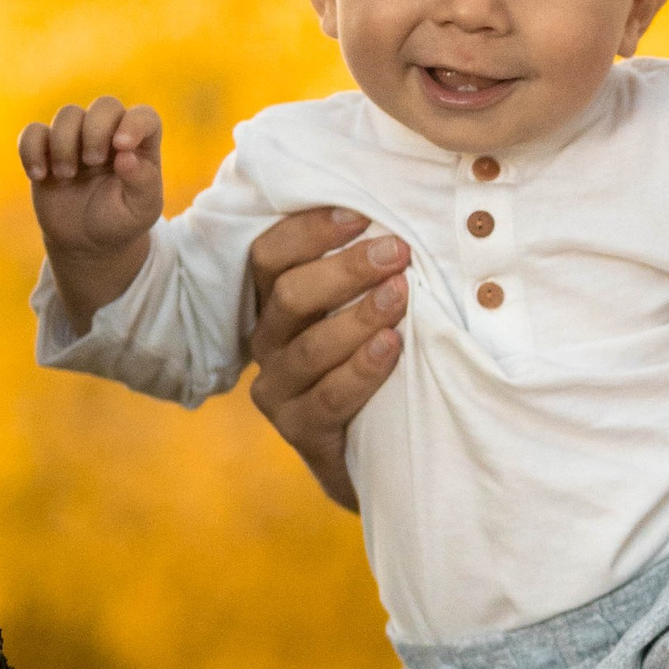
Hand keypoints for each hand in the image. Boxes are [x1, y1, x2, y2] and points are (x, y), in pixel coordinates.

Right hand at [19, 97, 162, 327]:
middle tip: (92, 161)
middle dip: (95, 130)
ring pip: (68, 114)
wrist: (86, 240)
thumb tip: (126, 156)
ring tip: (66, 175)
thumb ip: (141, 183)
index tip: (121, 146)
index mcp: (141, 145)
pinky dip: (31, 149)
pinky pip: (33, 132)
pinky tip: (38, 175)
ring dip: (64, 142)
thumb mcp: (140, 210)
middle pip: (104, 105)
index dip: (134, 123)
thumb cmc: (120, 220)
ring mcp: (77, 138)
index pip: (144, 116)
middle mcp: (110, 134)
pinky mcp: (46, 149)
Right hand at [245, 207, 411, 512]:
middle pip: (290, 295)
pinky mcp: (300, 431)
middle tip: (397, 252)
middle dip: (346, 269)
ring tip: (400, 295)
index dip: (308, 231)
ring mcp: (278, 391)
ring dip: (359, 317)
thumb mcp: (363, 312)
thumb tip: (401, 220)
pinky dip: (363, 369)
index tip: (359, 215)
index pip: (269, 256)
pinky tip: (393, 347)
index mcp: (274, 304)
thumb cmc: (374, 362)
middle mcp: (267, 343)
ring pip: (311, 346)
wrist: (377, 453)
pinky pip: (329, 397)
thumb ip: (366, 271)